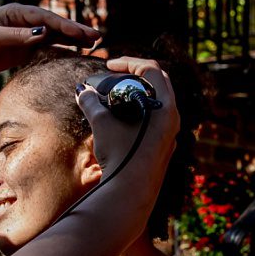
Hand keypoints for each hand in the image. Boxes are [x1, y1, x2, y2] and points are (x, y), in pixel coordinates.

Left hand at [0, 4, 99, 77]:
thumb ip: (16, 36)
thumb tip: (41, 34)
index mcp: (16, 13)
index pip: (46, 19)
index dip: (65, 26)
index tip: (81, 34)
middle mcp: (23, 22)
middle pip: (54, 26)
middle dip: (75, 31)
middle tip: (97, 37)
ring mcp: (24, 36)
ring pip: (53, 38)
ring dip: (72, 41)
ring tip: (93, 45)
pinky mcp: (21, 50)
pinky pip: (45, 50)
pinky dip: (60, 52)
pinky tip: (74, 55)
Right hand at [76, 56, 179, 178]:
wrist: (130, 193)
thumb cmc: (121, 156)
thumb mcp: (103, 125)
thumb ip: (91, 104)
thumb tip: (81, 92)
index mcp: (165, 106)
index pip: (151, 70)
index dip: (128, 62)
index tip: (109, 66)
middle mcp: (173, 118)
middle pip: (158, 83)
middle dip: (135, 76)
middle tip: (114, 78)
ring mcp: (171, 133)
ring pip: (158, 103)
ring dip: (137, 95)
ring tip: (116, 98)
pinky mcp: (164, 146)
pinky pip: (156, 120)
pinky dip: (139, 112)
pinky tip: (122, 120)